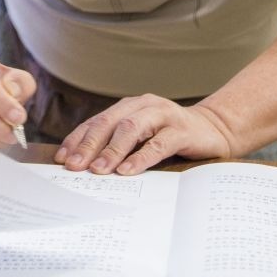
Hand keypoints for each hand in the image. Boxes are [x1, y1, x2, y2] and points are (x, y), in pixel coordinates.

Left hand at [56, 95, 235, 174]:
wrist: (215, 130)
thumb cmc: (171, 137)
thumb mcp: (142, 138)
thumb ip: (119, 145)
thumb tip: (84, 167)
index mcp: (130, 106)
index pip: (97, 121)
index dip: (78, 139)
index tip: (61, 158)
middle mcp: (144, 105)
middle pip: (110, 123)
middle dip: (89, 145)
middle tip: (74, 166)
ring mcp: (164, 115)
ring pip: (131, 129)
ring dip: (112, 150)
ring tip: (97, 170)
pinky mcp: (183, 130)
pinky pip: (158, 143)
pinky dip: (141, 157)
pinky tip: (127, 171)